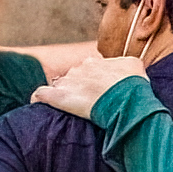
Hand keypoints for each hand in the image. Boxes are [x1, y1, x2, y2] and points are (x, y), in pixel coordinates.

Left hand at [30, 55, 146, 119]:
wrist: (126, 98)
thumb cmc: (133, 85)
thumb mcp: (135, 66)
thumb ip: (125, 63)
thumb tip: (125, 67)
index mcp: (95, 62)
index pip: (87, 69)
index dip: (91, 81)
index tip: (96, 92)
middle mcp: (79, 69)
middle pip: (72, 78)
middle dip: (76, 88)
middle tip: (86, 103)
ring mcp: (68, 82)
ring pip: (59, 85)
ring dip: (62, 94)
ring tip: (68, 109)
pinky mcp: (60, 96)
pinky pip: (40, 94)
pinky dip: (38, 99)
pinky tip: (37, 105)